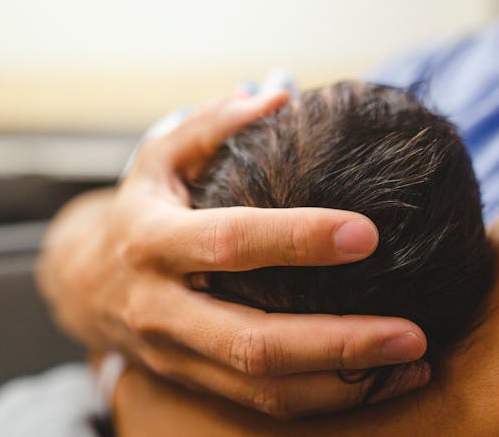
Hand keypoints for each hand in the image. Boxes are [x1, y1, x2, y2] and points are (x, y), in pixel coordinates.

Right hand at [36, 92, 428, 418]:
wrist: (84, 284)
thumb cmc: (141, 207)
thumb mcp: (160, 156)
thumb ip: (213, 122)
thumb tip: (278, 94)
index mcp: (155, 241)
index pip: (231, 242)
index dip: (297, 239)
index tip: (367, 233)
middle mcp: (163, 308)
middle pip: (253, 340)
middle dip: (338, 341)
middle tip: (412, 330)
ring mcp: (178, 355)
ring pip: (263, 387)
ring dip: (344, 385)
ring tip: (414, 362)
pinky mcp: (195, 382)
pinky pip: (262, 404)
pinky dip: (326, 399)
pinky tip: (381, 381)